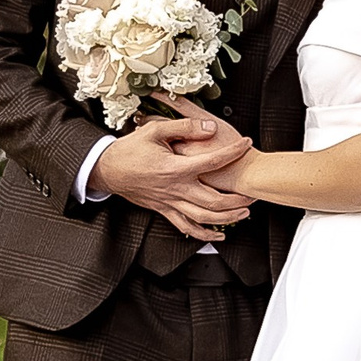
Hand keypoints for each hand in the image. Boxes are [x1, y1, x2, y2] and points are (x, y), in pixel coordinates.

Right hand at [93, 113, 254, 236]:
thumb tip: (210, 127)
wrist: (107, 170)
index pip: (213, 161)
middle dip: (238, 198)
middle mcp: (175, 189)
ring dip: (227, 218)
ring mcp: (170, 202)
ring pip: (204, 218)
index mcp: (175, 168)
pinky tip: (219, 234)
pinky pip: (186, 227)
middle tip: (253, 191)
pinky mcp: (164, 210)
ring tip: (244, 211)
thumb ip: (184, 127)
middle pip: (214, 200)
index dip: (233, 152)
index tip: (246, 144)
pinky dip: (204, 234)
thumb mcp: (155, 130)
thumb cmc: (129, 150)